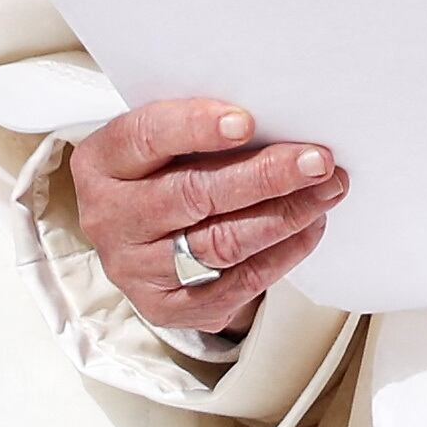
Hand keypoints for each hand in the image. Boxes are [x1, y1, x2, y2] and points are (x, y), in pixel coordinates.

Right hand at [72, 97, 347, 333]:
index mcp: (100, 164)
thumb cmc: (159, 170)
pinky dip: (282, 254)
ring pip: (220, 243)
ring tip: (327, 190)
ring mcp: (137, 270)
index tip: (248, 121)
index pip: (146, 137)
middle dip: (264, 176)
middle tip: (316, 160)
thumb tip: (279, 118)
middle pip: (193, 196)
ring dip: (284, 215)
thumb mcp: (158, 141)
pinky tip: (311, 226)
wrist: (137, 238)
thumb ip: (199, 130)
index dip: (196, 128)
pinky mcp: (170, 309)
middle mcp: (110, 219)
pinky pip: (237, 284)